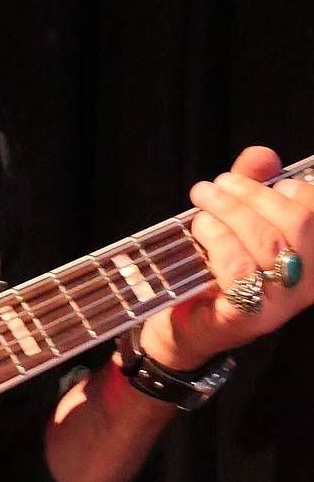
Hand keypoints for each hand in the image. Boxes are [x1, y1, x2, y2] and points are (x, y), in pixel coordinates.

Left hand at [140, 146, 313, 368]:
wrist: (181, 326)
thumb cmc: (212, 270)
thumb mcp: (235, 221)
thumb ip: (253, 187)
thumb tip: (264, 155)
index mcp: (311, 257)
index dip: (297, 189)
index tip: (267, 182)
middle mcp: (306, 282)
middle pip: (298, 221)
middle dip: (254, 193)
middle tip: (217, 186)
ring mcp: (280, 303)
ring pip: (268, 241)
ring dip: (230, 210)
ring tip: (203, 199)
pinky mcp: (250, 317)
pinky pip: (240, 268)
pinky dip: (218, 239)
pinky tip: (201, 229)